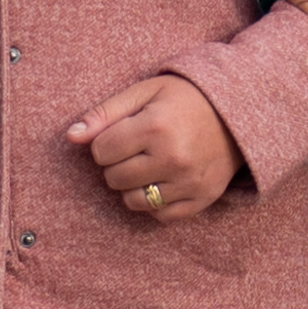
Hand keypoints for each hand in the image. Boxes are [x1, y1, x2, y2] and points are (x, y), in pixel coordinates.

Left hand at [71, 72, 235, 221]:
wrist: (237, 113)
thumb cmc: (184, 99)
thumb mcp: (144, 93)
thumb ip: (104, 114)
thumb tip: (70, 136)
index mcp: (155, 127)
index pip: (101, 152)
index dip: (107, 142)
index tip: (125, 133)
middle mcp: (172, 157)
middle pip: (114, 179)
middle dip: (118, 163)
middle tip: (139, 148)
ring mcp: (189, 182)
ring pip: (133, 201)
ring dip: (134, 185)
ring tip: (150, 165)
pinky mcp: (202, 199)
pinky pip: (159, 215)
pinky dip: (155, 202)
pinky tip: (165, 180)